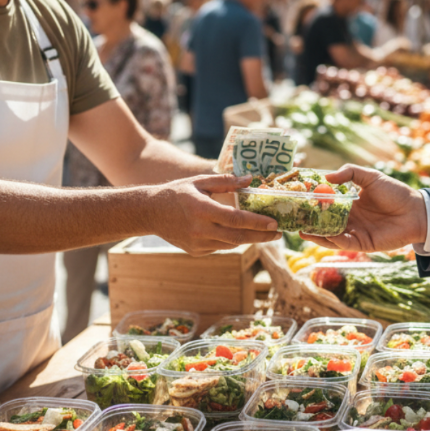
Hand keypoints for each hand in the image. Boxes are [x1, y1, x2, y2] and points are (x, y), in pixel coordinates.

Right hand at [150, 174, 279, 256]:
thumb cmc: (177, 192)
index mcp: (202, 210)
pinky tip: (239, 232)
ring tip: (265, 233)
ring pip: (231, 244)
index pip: (236, 219)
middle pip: (238, 237)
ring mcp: (198, 244)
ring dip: (249, 239)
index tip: (274, 223)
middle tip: (279, 233)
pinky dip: (231, 240)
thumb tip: (250, 179)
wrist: (150, 213)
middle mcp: (200, 230)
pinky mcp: (196, 251)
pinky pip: (220, 247)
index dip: (257, 223)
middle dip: (262, 236)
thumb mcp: (200, 181)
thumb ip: (226, 181)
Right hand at [300, 164, 426, 251]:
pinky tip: (320, 234)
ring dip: (315, 232)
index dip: (312, 200)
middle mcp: (349, 218)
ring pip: (329, 234)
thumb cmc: (395, 192)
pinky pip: (342, 243)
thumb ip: (349, 173)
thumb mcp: (370, 176)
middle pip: (323, 220)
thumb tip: (326, 177)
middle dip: (308, 219)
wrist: (417, 212)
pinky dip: (330, 240)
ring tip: (299, 228)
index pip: (325, 202)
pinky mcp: (361, 243)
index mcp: (349, 203)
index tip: (297, 196)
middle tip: (291, 216)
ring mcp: (354, 232)